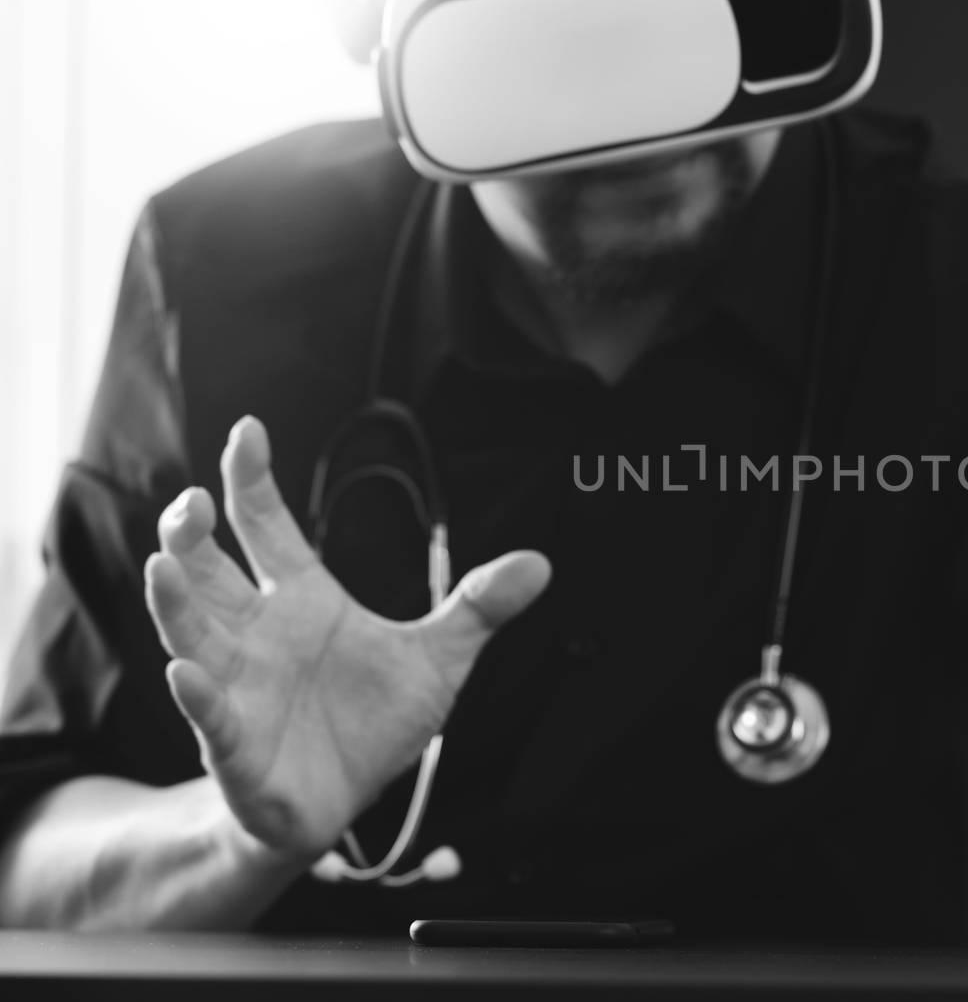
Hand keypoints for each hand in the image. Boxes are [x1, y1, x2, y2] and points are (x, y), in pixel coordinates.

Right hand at [143, 416, 550, 857]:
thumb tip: (540, 564)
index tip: (248, 431)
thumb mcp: (439, 661)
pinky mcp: (235, 745)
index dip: (252, 480)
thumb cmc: (373, 723)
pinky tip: (187, 672)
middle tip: (191, 501)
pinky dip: (198, 694)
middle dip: (190, 534)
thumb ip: (477, 609)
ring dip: (174, 601)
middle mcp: (256, 634)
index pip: (266, 527)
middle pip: (208, 571)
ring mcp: (237, 687)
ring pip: (192, 634)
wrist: (342, 802)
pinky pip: (210, 716)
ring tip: (162, 564)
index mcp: (301, 600)